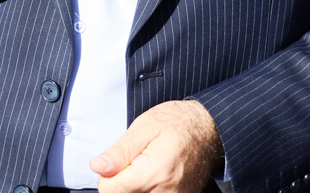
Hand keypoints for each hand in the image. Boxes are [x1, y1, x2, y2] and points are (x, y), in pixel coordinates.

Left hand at [91, 100, 222, 192]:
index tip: (116, 161)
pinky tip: (155, 173)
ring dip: (134, 184)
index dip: (106, 174)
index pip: (110, 190)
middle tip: (134, 159)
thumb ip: (119, 152)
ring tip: (146, 164)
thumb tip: (97, 167)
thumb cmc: (178, 122)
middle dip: (121, 180)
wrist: (211, 129)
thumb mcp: (144, 127)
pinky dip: (148, 188)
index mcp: (153, 173)